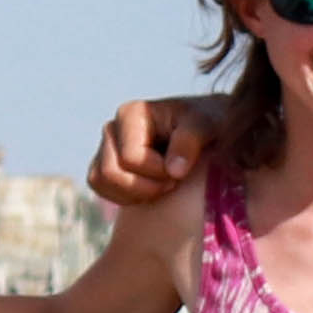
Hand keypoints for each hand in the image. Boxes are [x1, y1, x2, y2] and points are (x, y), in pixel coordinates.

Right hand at [87, 96, 219, 213]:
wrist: (211, 133)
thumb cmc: (208, 125)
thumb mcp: (207, 125)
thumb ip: (190, 140)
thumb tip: (173, 171)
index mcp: (131, 114)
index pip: (131, 158)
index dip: (157, 172)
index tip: (181, 171)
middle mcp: (113, 129)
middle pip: (111, 172)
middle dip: (145, 186)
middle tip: (173, 183)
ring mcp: (107, 148)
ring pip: (100, 182)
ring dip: (134, 194)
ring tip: (162, 186)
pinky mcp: (107, 167)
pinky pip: (101, 190)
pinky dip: (125, 198)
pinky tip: (151, 192)